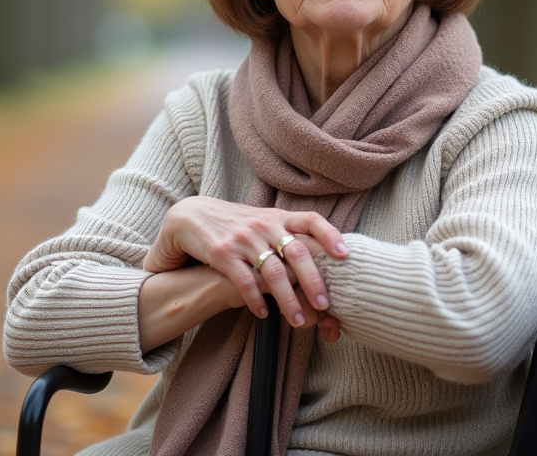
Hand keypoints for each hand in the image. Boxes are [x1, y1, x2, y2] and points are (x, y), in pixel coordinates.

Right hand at [143, 196, 347, 327]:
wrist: (191, 216)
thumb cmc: (235, 224)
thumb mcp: (263, 220)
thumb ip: (287, 232)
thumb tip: (323, 252)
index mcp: (278, 216)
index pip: (311, 220)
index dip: (330, 235)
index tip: (345, 255)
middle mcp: (264, 225)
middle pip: (297, 252)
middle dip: (313, 280)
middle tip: (324, 304)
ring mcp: (244, 239)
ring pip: (273, 272)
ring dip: (288, 299)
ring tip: (298, 321)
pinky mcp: (223, 254)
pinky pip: (244, 280)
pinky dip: (256, 299)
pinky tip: (264, 314)